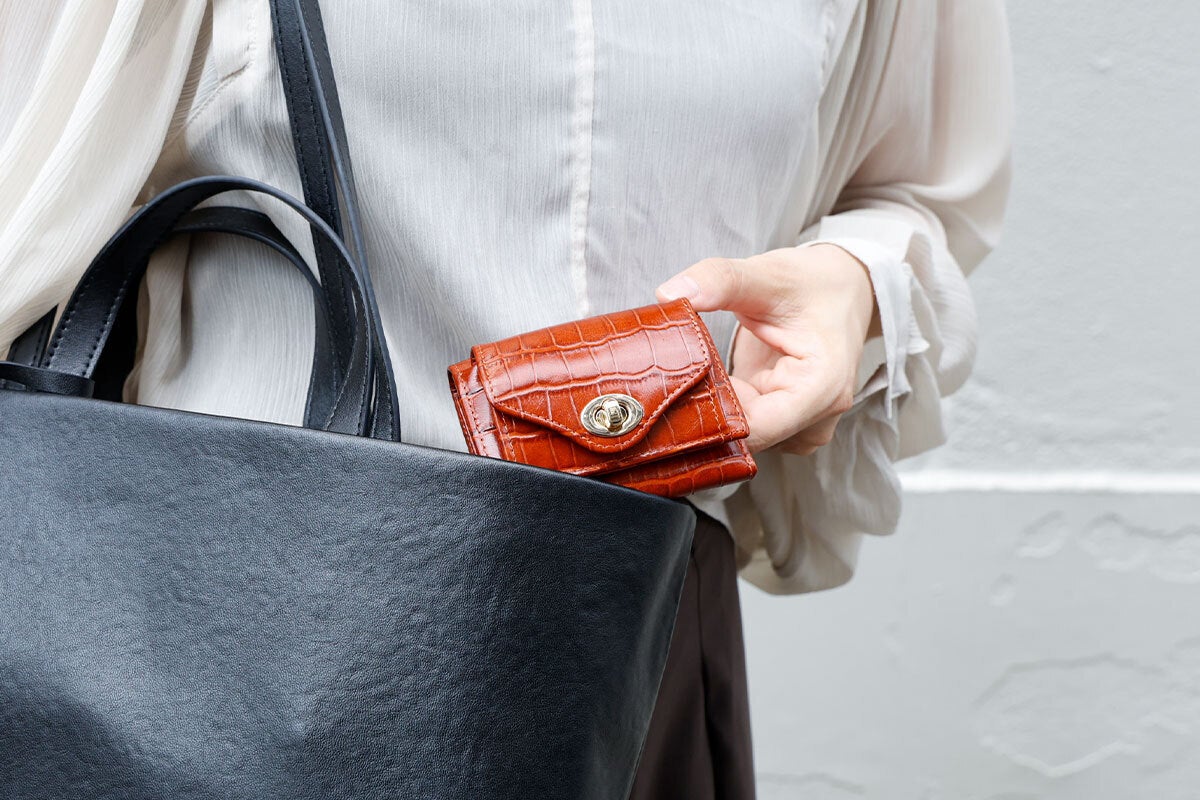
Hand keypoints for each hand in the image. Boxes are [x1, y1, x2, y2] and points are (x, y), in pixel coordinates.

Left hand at [656, 244, 881, 454]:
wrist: (844, 289)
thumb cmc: (812, 284)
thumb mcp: (767, 274)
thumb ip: (720, 280)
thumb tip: (668, 293)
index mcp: (822, 386)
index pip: (757, 429)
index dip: (712, 418)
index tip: (678, 391)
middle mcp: (818, 416)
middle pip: (748, 439)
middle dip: (710, 414)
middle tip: (676, 378)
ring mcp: (804, 424)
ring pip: (746, 439)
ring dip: (718, 413)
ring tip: (701, 373)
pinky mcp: (787, 422)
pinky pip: (750, 430)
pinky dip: (727, 411)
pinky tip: (716, 383)